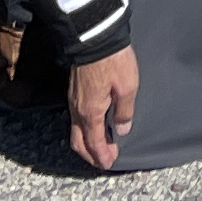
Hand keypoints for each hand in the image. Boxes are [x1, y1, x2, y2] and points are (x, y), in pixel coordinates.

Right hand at [66, 46, 139, 168]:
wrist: (95, 36)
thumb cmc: (113, 61)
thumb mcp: (127, 86)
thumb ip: (124, 111)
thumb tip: (121, 131)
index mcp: (90, 112)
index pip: (94, 142)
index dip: (102, 155)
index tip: (109, 163)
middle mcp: (78, 109)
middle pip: (79, 142)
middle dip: (90, 154)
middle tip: (103, 160)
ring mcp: (73, 100)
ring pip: (75, 130)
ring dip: (86, 142)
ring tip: (100, 146)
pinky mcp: (74, 91)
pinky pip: (75, 119)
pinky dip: (84, 129)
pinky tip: (94, 125)